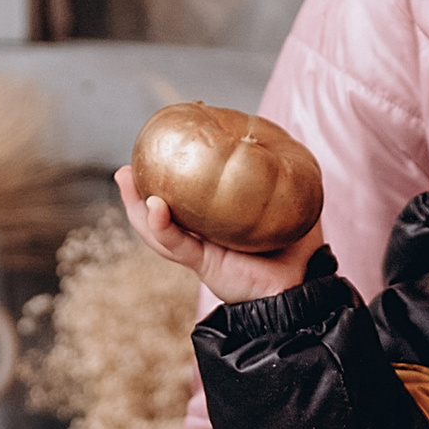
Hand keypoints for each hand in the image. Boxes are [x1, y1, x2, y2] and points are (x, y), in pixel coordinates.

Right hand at [114, 159, 321, 302]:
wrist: (303, 287)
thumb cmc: (300, 249)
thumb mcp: (292, 204)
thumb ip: (283, 177)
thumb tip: (278, 141)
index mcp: (218, 221)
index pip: (186, 198)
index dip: (167, 179)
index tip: (155, 153)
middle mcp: (204, 235)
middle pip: (162, 212)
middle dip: (139, 191)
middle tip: (125, 168)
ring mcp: (202, 249)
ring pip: (159, 229)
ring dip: (138, 205)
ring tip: (124, 178)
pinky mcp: (204, 263)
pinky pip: (178, 245)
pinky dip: (162, 227)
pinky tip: (154, 206)